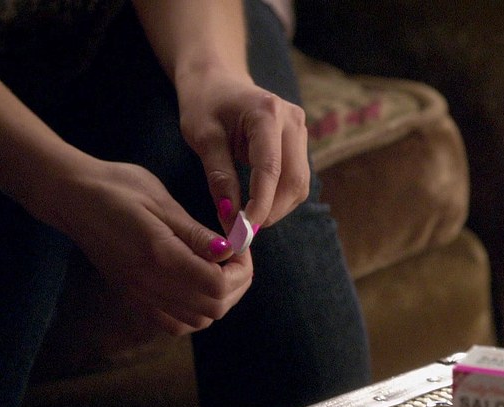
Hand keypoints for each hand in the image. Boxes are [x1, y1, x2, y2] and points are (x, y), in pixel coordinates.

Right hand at [51, 152, 253, 334]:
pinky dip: (195, 310)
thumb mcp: (162, 201)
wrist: (72, 197)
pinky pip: (174, 323)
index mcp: (158, 255)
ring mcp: (138, 295)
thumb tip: (230, 250)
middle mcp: (148, 284)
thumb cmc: (116, 187)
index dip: (240, 268)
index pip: (217, 285)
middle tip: (236, 256)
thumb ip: (196, 233)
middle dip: (236, 285)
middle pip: (213, 309)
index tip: (241, 244)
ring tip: (220, 268)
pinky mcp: (132, 298)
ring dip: (218, 300)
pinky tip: (197, 283)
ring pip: (197, 321)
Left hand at [176, 70, 309, 230]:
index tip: (244, 230)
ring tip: (248, 217)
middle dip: (272, 210)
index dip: (260, 204)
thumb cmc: (205, 104)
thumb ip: (219, 178)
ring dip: (278, 207)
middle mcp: (292, 120)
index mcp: (267, 113)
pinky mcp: (299, 141)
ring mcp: (300, 130)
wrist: (217, 79)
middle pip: (295, 179)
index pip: (270, 168)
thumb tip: (231, 219)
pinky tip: (258, 203)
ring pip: (300, 183)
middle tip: (244, 230)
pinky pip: (297, 178)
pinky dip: (280, 198)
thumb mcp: (203, 138)